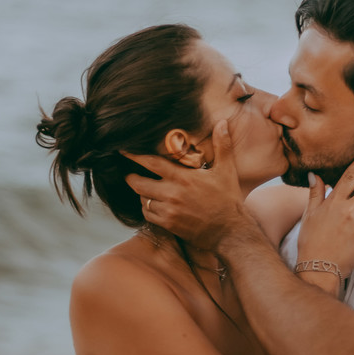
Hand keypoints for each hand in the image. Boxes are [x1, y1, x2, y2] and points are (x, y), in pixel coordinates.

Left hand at [125, 120, 248, 251]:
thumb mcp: (226, 170)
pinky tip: (154, 204)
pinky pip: (148, 215)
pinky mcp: (169, 224)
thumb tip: (223, 123)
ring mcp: (169, 210)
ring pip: (142, 199)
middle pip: (138, 183)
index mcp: (183, 177)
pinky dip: (147, 209)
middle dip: (131, 177)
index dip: (134, 156)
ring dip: (142, 193)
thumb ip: (222, 145)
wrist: (230, 231)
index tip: (123, 151)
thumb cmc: (228, 200)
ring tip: (146, 188)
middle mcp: (172, 193)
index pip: (151, 163)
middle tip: (130, 173)